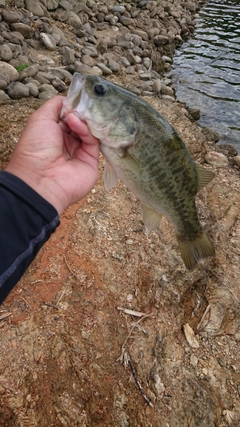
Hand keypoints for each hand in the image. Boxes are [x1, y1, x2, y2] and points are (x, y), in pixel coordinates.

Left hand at [5, 96, 99, 213]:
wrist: (40, 180)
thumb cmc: (35, 148)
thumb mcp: (40, 118)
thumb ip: (55, 105)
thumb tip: (70, 100)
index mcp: (53, 134)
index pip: (69, 117)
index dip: (73, 107)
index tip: (78, 98)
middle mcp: (67, 144)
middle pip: (82, 123)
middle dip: (82, 113)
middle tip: (82, 104)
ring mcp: (80, 153)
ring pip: (90, 131)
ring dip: (84, 121)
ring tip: (76, 115)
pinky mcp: (91, 161)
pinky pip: (93, 141)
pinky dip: (86, 131)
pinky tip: (76, 124)